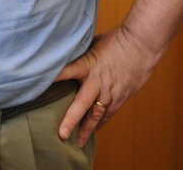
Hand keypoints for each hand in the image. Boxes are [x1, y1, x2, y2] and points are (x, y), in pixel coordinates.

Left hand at [55, 27, 158, 147]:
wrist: (141, 45)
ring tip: (77, 142)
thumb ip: (82, 55)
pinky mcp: (121, 96)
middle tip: (61, 134)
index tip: (41, 85)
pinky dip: (101, 122)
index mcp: (88, 64)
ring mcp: (110, 91)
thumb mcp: (94, 43)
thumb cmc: (116, 40)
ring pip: (96, 114)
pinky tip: (94, 130)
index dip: (55, 78)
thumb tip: (68, 57)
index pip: (68, 71)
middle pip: (82, 103)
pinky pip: (109, 113)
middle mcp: (98, 81)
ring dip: (86, 129)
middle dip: (71, 120)